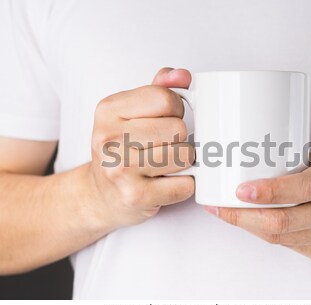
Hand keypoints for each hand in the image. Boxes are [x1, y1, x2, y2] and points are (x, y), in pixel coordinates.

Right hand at [88, 68, 194, 228]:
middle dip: (180, 138)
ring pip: (185, 155)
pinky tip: (166, 182)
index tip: (166, 119)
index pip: (166, 98)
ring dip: (184, 162)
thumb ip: (158, 89)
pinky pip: (185, 184)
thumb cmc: (121, 150)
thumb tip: (182, 75)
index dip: (177, 109)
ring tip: (165, 164)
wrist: (99, 195)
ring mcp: (121, 170)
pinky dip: (184, 184)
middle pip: (178, 128)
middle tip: (163, 146)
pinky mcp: (136, 196)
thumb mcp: (130, 112)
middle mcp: (109, 139)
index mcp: (108, 110)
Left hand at [205, 153, 310, 264]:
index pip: (303, 189)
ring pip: (281, 238)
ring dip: (250, 226)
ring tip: (225, 212)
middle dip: (243, 217)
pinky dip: (269, 233)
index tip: (240, 190)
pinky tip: (254, 222)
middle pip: (283, 223)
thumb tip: (260, 159)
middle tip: (217, 206)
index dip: (269, 192)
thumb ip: (304, 166)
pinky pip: (291, 246)